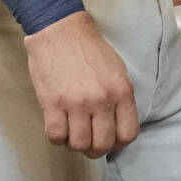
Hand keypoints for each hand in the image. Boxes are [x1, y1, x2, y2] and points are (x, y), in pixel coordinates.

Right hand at [23, 11, 138, 157]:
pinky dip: (57, 138)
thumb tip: (118, 126)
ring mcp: (76, 103)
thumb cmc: (89, 50)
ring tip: (72, 133)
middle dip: (96, 149)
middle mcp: (102, 100)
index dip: (119, 143)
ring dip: (75, 144)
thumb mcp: (117, 71)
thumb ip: (120, 98)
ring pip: (79, 145)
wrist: (60, 31)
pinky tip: (58, 126)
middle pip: (103, 144)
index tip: (110, 140)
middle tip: (89, 141)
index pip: (128, 134)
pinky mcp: (52, 103)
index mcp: (122, 91)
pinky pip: (56, 137)